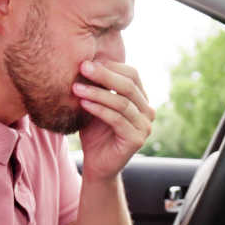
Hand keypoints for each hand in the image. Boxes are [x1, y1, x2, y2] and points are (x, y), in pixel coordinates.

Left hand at [73, 59, 154, 181]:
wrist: (97, 164)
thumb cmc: (95, 132)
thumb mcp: (96, 104)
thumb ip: (98, 87)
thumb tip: (87, 59)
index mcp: (141, 99)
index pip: (132, 74)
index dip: (111, 66)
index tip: (87, 61)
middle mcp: (148, 111)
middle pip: (128, 86)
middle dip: (104, 75)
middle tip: (82, 67)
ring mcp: (145, 126)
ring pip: (122, 102)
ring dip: (97, 93)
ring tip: (76, 87)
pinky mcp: (136, 140)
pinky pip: (117, 120)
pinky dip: (99, 110)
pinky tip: (83, 104)